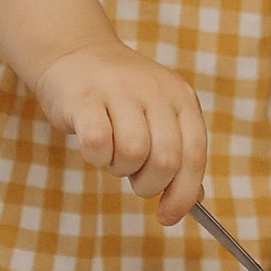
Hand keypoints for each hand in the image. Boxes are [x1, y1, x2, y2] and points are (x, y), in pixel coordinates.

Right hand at [35, 46, 208, 220]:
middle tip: (133, 175)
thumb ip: (177, 153)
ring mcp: (121, 91)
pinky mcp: (86, 98)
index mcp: (181, 98)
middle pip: (166, 160)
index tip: (168, 217)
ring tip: (112, 152)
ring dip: (120, 168)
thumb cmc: (120, 98)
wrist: (76, 53)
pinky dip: (96, 157)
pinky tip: (93, 145)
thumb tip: (193, 198)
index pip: (194, 155)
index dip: (183, 193)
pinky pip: (98, 144)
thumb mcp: (158, 116)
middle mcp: (156, 91)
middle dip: (148, 184)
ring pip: (133, 153)